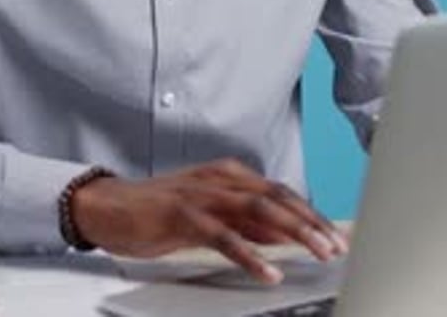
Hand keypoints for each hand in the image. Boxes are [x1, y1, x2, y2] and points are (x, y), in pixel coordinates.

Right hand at [72, 158, 347, 283]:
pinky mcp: (183, 214)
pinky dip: (250, 253)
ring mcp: (203, 194)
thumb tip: (286, 238)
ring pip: (258, 210)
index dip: (311, 213)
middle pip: (277, 197)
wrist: (111, 205)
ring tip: (316, 252)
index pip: (281, 192)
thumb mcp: (213, 214)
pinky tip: (267, 270)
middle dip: (311, 222)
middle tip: (336, 246)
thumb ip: (247, 223)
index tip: (335, 234)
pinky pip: (224, 235)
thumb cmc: (161, 211)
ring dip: (292, 232)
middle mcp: (222, 179)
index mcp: (231, 176)